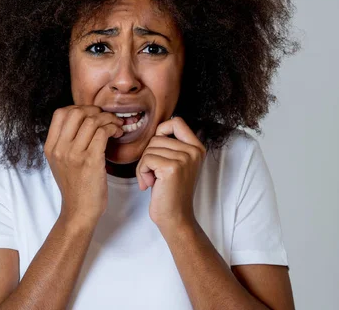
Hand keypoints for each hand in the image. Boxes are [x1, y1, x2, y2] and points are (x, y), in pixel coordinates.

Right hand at [44, 105, 123, 224]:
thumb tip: (84, 119)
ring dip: (108, 119)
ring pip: (92, 120)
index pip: (60, 113)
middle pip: (76, 112)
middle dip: (95, 110)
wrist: (79, 211)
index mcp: (51, 147)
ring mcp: (74, 155)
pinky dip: (113, 128)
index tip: (92, 114)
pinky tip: (117, 134)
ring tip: (116, 126)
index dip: (79, 108)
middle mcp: (60, 149)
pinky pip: (103, 133)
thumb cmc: (76, 186)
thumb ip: (66, 141)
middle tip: (106, 118)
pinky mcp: (90, 161)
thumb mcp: (61, 162)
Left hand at [135, 116, 205, 231]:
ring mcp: (184, 159)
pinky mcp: (172, 168)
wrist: (175, 218)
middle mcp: (194, 151)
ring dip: (144, 166)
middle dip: (148, 155)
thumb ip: (172, 145)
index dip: (161, 131)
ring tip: (152, 181)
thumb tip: (158, 128)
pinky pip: (146, 159)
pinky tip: (149, 185)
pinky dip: (142, 172)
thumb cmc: (171, 191)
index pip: (177, 121)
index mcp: (197, 148)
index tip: (157, 150)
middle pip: (157, 137)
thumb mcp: (178, 164)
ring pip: (149, 148)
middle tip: (153, 174)